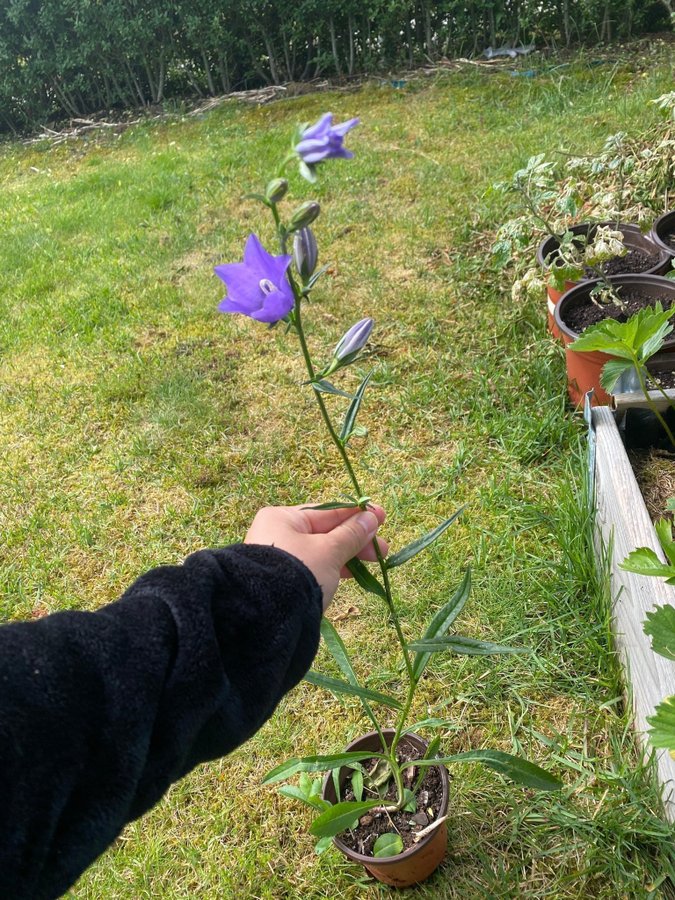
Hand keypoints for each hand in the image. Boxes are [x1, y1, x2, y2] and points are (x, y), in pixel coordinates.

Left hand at [245, 505, 387, 609]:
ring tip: (376, 560)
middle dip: (357, 538)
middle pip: (325, 531)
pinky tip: (354, 572)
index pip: (326, 511)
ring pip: (323, 551)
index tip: (381, 516)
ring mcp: (280, 558)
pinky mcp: (285, 580)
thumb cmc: (299, 573)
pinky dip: (335, 568)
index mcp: (283, 519)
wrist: (268, 617)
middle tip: (384, 547)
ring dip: (349, 554)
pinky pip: (316, 567)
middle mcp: (278, 534)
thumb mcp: (329, 551)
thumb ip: (351, 535)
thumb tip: (370, 518)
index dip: (356, 514)